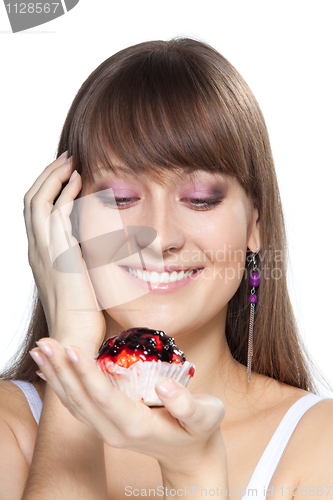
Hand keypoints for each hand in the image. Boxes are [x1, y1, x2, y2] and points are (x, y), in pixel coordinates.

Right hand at [24, 153, 105, 356]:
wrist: (74, 335)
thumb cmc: (79, 313)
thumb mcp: (76, 278)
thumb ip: (77, 257)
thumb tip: (91, 242)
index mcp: (40, 254)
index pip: (34, 212)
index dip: (47, 188)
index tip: (65, 174)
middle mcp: (37, 249)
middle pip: (30, 200)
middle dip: (47, 175)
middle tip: (67, 159)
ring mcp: (45, 251)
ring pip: (38, 201)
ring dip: (54, 177)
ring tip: (72, 162)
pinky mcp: (60, 254)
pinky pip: (57, 214)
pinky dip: (65, 193)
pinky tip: (80, 181)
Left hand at [30, 338, 226, 481]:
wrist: (190, 456)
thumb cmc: (199, 432)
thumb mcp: (205, 417)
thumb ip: (186, 405)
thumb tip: (163, 384)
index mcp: (136, 427)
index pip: (105, 398)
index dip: (87, 373)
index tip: (72, 349)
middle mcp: (114, 431)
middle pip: (80, 399)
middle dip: (61, 369)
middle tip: (45, 343)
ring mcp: (106, 430)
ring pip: (74, 402)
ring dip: (55, 376)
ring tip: (41, 351)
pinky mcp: (104, 424)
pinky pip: (77, 405)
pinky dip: (61, 386)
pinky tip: (51, 370)